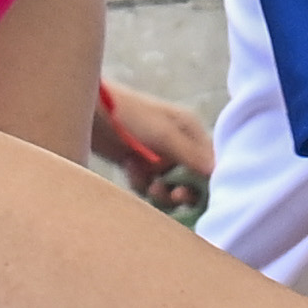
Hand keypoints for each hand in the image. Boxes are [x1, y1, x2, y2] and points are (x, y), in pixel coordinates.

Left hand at [93, 80, 217, 189]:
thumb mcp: (164, 134)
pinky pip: (148, 186)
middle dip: (183, 191)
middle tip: (175, 195)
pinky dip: (141, 182)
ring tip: (150, 185)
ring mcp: (158, 156)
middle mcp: (179, 144)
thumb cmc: (130, 116)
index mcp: (191, 131)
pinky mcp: (139, 166)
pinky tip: (130, 169)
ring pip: (170, 187)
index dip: (207, 182)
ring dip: (160, 190)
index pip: (211, 163)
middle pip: (192, 180)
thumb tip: (217, 172)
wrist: (89, 113)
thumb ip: (190, 154)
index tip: (195, 192)